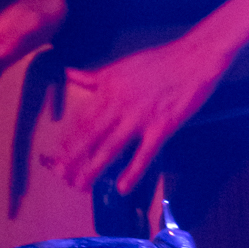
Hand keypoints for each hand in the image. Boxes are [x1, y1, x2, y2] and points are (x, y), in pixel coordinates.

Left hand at [53, 32, 229, 195]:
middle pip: (91, 136)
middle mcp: (120, 104)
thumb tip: (68, 74)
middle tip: (61, 177)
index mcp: (109, 87)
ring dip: (94, 168)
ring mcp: (141, 118)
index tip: (55, 155)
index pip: (83, 117)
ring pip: (111, 147)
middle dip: (74, 158)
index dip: (69, 138)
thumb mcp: (121, 64)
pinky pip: (144, 154)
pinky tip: (121, 188)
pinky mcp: (162, 128)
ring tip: (80, 186)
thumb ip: (94, 76)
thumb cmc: (158, 61)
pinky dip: (132, 172)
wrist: (193, 59)